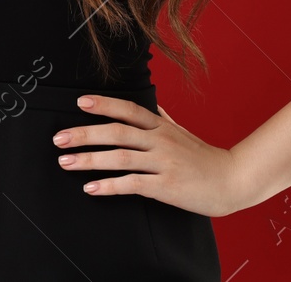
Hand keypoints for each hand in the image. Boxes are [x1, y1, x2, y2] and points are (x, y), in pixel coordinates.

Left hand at [51, 95, 246, 217]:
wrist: (232, 180)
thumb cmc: (204, 157)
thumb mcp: (183, 132)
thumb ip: (163, 119)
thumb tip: (151, 105)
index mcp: (162, 126)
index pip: (129, 110)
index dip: (104, 104)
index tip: (80, 102)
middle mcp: (160, 140)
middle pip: (116, 132)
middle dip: (84, 134)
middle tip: (58, 139)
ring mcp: (163, 162)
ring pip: (120, 157)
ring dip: (89, 159)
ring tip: (66, 162)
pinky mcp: (166, 186)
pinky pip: (132, 184)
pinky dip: (109, 186)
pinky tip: (91, 188)